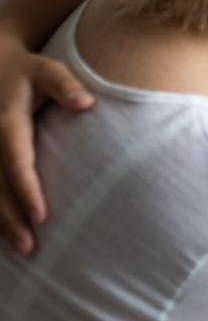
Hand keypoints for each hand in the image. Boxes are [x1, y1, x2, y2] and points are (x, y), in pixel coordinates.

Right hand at [0, 40, 93, 255]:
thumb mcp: (45, 69)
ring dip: (0, 223)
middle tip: (30, 248)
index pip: (15, 162)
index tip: (41, 217)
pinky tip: (5, 238)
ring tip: (22, 251)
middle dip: (10, 219)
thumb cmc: (27, 70)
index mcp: (5, 123)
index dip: (27, 190)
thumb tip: (86, 104)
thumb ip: (64, 84)